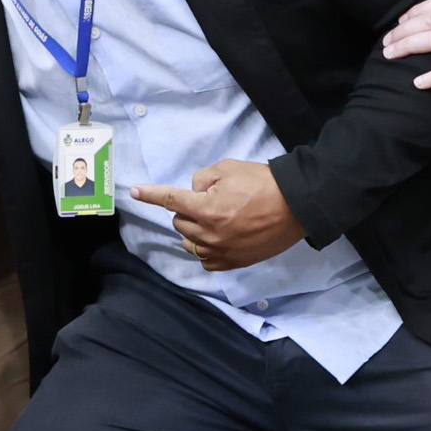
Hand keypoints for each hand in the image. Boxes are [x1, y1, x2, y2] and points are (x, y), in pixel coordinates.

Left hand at [125, 158, 304, 267]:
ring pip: (190, 243)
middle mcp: (208, 234)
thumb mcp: (228, 168)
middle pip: (179, 222)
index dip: (150, 194)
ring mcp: (221, 251)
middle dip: (186, 210)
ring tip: (213, 220)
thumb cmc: (262, 182)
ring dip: (194, 230)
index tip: (134, 192)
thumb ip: (203, 178)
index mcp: (205, 208)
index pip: (169, 200)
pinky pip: (206, 260)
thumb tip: (194, 192)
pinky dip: (206, 249)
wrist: (296, 205)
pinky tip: (217, 239)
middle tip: (208, 200)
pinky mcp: (234, 262)